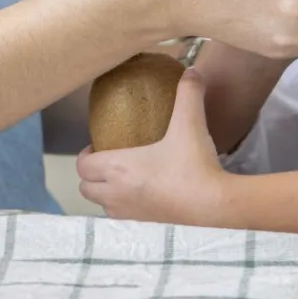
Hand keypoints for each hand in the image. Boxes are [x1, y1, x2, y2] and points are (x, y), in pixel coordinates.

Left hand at [77, 69, 228, 224]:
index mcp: (117, 168)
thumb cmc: (195, 166)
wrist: (215, 206)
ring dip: (106, 193)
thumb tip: (192, 70)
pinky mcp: (147, 227)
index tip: (99, 145)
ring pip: (103, 205)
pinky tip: (146, 194)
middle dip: (92, 176)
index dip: (85, 155)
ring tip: (125, 178)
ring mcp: (131, 214)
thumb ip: (188, 93)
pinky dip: (125, 207)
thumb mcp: (190, 123)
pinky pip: (123, 218)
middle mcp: (117, 194)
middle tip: (110, 161)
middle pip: (86, 189)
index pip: (82, 165)